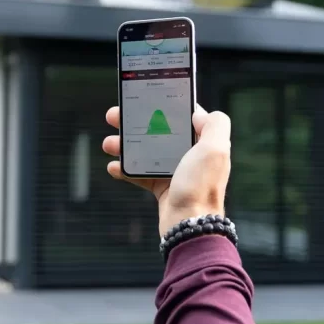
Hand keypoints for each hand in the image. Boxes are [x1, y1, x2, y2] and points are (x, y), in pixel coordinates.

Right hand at [102, 104, 230, 235]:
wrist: (188, 224)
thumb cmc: (201, 187)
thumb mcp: (215, 149)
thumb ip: (215, 124)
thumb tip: (198, 113)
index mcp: (204, 143)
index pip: (184, 116)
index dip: (164, 105)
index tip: (144, 98)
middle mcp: (191, 155)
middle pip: (159, 131)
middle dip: (135, 123)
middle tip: (114, 117)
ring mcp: (176, 172)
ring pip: (145, 151)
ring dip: (125, 145)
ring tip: (108, 143)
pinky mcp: (162, 187)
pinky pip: (140, 174)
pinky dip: (125, 169)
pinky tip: (113, 166)